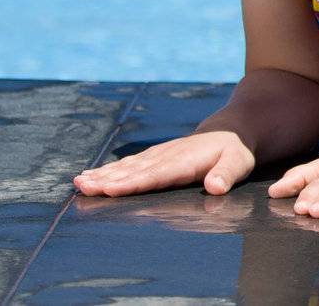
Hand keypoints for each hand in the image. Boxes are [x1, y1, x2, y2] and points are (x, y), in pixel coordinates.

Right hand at [73, 130, 254, 197]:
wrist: (232, 130)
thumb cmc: (236, 151)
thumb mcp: (239, 162)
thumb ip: (227, 174)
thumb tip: (216, 187)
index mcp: (185, 162)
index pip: (155, 175)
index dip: (133, 183)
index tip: (109, 189)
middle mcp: (167, 157)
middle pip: (134, 171)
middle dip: (107, 180)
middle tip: (81, 186)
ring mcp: (159, 155)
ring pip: (128, 167)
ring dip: (103, 175)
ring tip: (79, 182)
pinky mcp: (156, 156)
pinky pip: (130, 164)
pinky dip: (110, 170)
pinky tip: (92, 176)